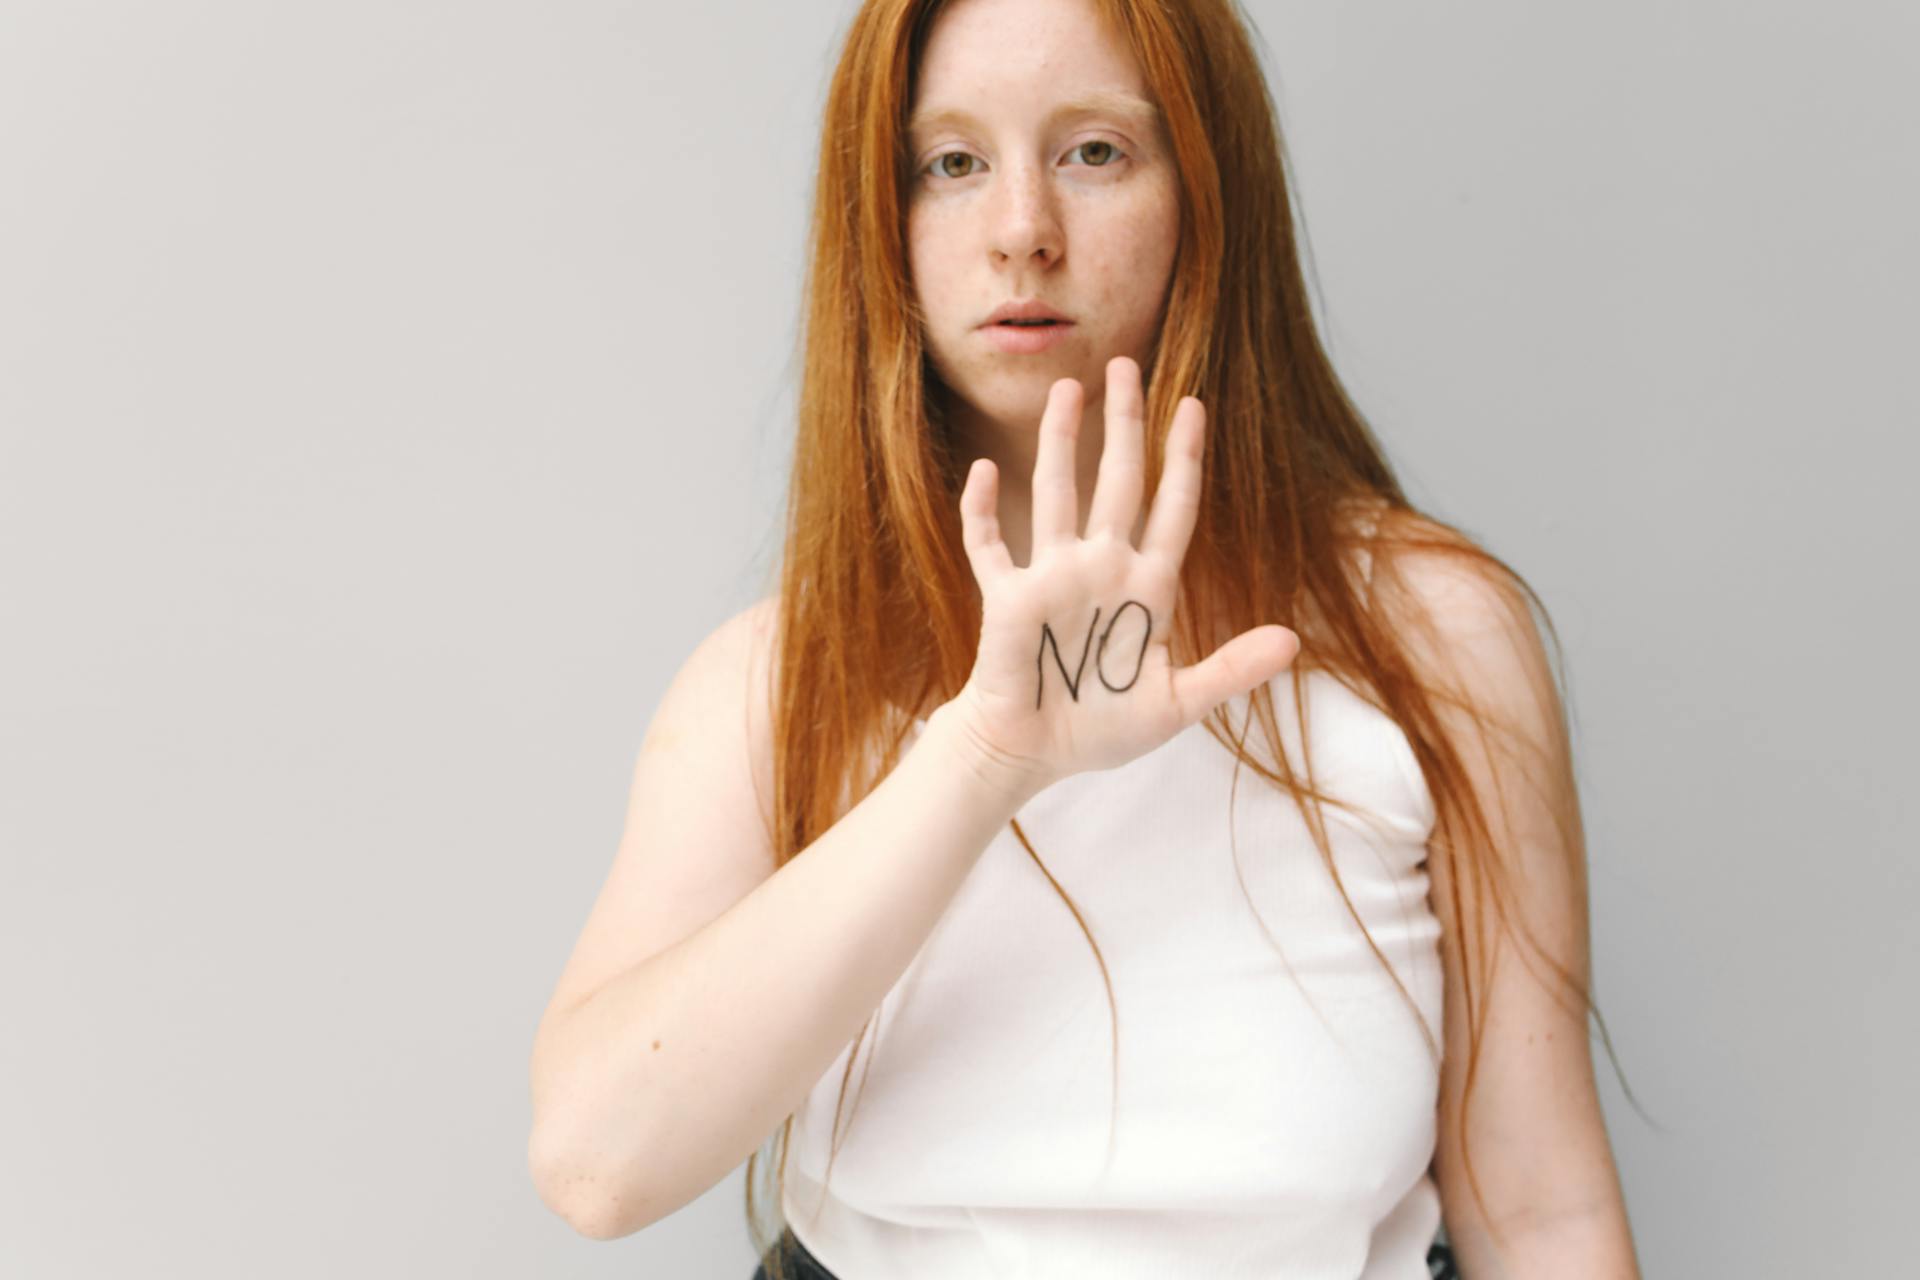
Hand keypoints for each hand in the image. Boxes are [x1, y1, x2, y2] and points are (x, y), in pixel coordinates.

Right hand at [943, 356, 1299, 794]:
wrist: (1033, 754)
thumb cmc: (1100, 730)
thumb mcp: (1177, 704)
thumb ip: (1231, 670)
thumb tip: (1294, 642)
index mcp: (1146, 587)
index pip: (1172, 507)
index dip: (1183, 458)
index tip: (1193, 407)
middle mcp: (1101, 568)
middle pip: (1117, 480)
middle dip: (1124, 424)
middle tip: (1128, 365)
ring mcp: (1051, 577)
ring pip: (1057, 492)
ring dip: (1059, 441)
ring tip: (1069, 388)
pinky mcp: (1007, 597)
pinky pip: (990, 545)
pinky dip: (983, 510)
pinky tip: (986, 471)